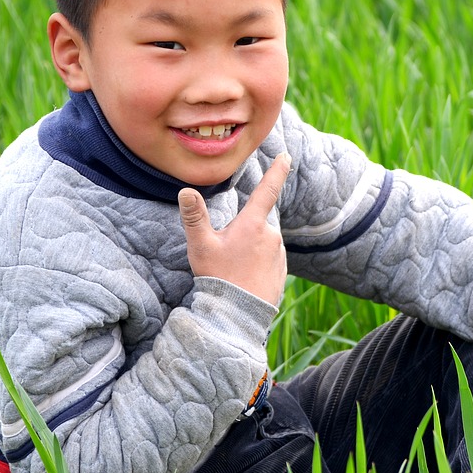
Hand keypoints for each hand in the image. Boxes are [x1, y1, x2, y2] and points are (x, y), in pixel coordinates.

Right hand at [178, 154, 290, 305]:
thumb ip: (194, 217)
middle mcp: (272, 236)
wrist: (237, 316)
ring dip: (250, 250)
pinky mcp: (282, 273)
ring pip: (263, 243)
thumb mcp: (201, 246)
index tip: (286, 156)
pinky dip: (257, 266)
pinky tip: (244, 279)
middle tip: (226, 255)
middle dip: (242, 233)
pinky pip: (268, 261)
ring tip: (233, 270)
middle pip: (256, 224)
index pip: (267, 189)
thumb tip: (186, 191)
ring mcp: (279, 255)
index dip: (277, 170)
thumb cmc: (218, 278)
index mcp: (253, 224)